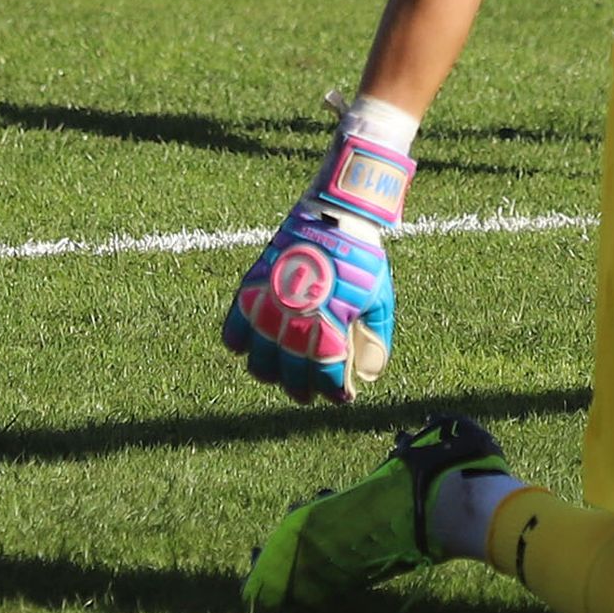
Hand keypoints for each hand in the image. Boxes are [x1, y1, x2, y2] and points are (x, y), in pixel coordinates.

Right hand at [223, 204, 393, 403]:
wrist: (336, 215)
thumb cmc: (362, 257)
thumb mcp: (379, 298)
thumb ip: (377, 338)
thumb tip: (369, 376)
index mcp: (327, 331)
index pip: (326, 380)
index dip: (334, 393)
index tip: (341, 397)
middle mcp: (294, 326)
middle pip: (290, 377)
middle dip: (303, 389)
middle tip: (310, 390)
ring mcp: (270, 308)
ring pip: (259, 364)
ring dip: (271, 373)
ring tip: (282, 371)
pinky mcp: (253, 290)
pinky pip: (234, 330)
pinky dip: (240, 343)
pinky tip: (252, 346)